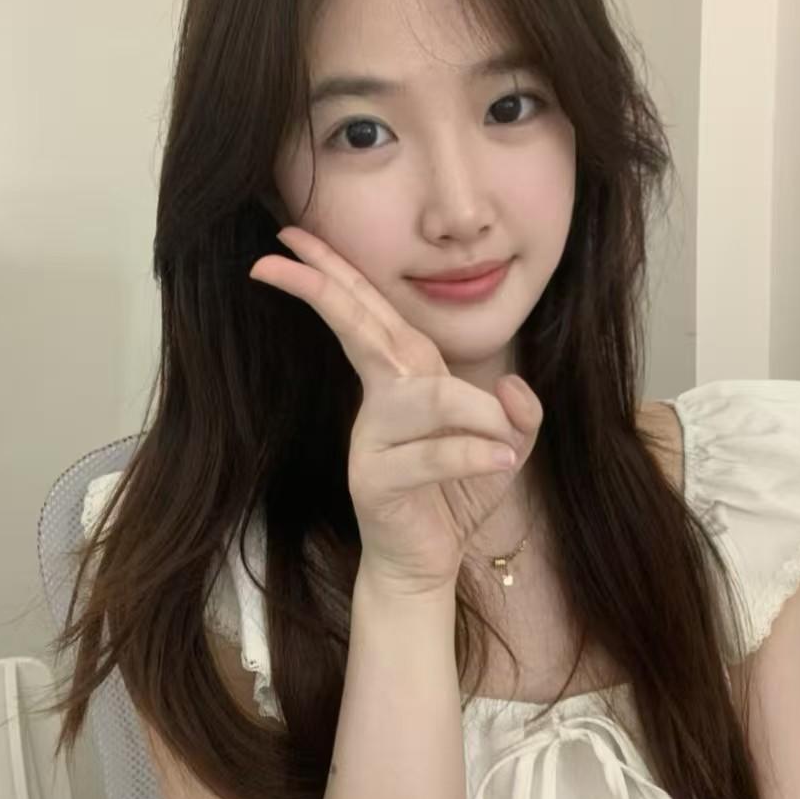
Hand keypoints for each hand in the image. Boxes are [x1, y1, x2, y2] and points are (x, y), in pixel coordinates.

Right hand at [249, 227, 542, 596]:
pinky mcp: (377, 482)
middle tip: (280, 249)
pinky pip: (431, 455)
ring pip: (422, 395)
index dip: (336, 271)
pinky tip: (502, 461)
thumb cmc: (456, 495)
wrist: (427, 563)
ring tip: (505, 438)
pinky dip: (473, 454)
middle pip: (360, 328)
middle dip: (326, 284)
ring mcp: (373, 440)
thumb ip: (519, 412)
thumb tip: (511, 385)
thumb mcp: (505, 446)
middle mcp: (382, 400)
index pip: (371, 312)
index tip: (292, 235)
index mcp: (405, 377)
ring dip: (472, 410)